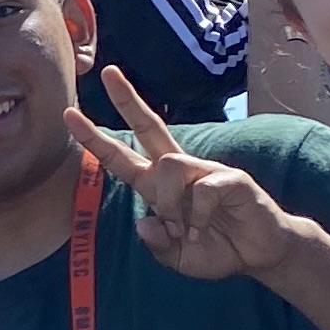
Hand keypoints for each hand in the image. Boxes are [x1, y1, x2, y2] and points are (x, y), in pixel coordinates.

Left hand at [68, 67, 307, 286]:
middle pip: (149, 126)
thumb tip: (144, 222)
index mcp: (159, 186)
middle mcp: (179, 170)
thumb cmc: (217, 249)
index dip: (95, 138)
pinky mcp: (231, 178)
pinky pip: (202, 189)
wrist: (261, 255)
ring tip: (185, 230)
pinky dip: (196, 217)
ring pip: (169, 165)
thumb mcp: (176, 258)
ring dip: (170, 203)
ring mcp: (206, 170)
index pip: (122, 157)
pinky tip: (202, 230)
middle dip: (127, 99)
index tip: (69, 114)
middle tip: (107, 71)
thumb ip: (157, 245)